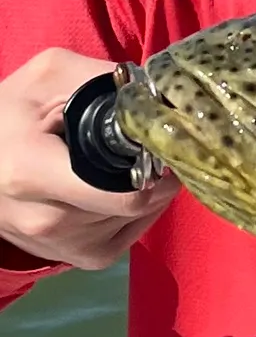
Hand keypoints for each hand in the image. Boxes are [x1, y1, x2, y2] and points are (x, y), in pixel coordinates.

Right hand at [0, 48, 178, 271]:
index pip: (128, 192)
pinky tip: (119, 186)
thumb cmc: (10, 113)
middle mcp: (46, 220)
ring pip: (139, 217)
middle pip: (140, 202)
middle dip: (154, 172)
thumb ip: (104, 80)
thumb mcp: (49, 77)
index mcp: (30, 173)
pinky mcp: (80, 259)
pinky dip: (137, 211)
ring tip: (120, 164)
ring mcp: (62, 246)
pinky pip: (132, 235)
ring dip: (146, 190)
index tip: (158, 139)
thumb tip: (159, 94)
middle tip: (146, 147)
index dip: (155, 162)